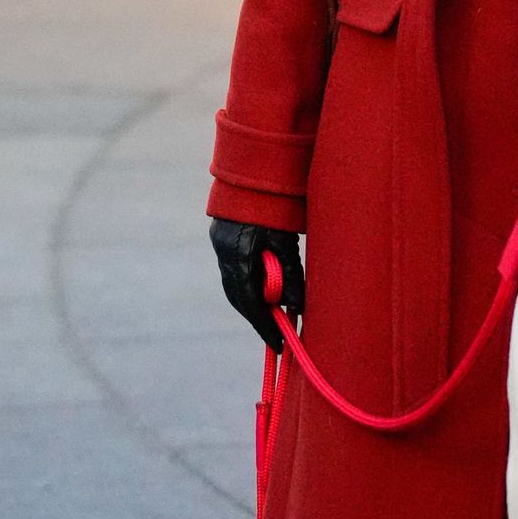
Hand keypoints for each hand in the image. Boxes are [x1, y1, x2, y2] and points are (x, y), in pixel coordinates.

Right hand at [210, 217, 304, 351]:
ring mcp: (221, 247)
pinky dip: (248, 287)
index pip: (250, 300)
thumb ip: (291, 274)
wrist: (253, 175)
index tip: (278, 343)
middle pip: (238, 297)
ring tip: (273, 317)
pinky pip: (234, 273)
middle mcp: (225, 253)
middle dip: (257, 318)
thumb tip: (297, 307)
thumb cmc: (274, 206)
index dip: (264, 324)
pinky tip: (263, 293)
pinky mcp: (223, 241)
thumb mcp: (286, 241)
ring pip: (234, 286)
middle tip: (277, 335)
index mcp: (238, 255)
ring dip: (252, 304)